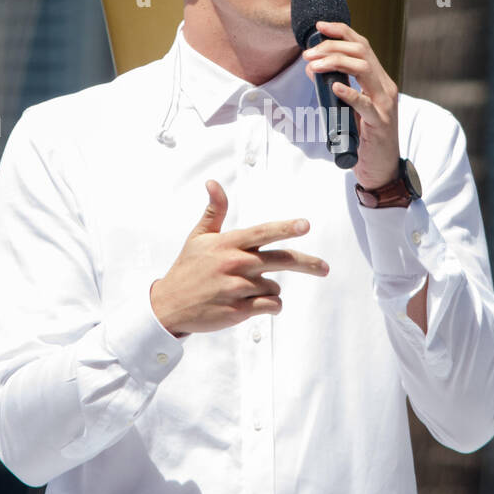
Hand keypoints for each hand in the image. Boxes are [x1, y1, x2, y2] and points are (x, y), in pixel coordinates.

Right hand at [149, 180, 329, 336]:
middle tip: (324, 268)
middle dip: (307, 264)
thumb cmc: (187, 268)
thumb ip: (215, 211)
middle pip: (281, 261)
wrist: (169, 305)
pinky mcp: (238, 311)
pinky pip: (270, 305)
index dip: (285, 228)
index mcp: (228, 244)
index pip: (262, 232)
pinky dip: (270, 305)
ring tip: (246, 289)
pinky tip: (255, 303)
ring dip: (269, 288)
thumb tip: (213, 183)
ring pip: (275, 286)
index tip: (305, 225)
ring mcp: (237, 289)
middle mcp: (235, 264)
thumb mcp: (198, 237)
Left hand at [303, 20, 400, 189]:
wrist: (382, 170)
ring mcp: (385, 105)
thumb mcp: (348, 108)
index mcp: (379, 81)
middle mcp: (385, 87)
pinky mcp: (380, 124)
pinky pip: (365, 104)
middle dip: (332, 47)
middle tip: (307, 54)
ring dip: (335, 62)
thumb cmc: (364, 139)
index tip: (320, 26)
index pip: (363, 46)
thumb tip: (312, 68)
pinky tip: (334, 87)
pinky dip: (349, 93)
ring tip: (313, 65)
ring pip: (364, 69)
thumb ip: (335, 88)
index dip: (342, 32)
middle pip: (362, 52)